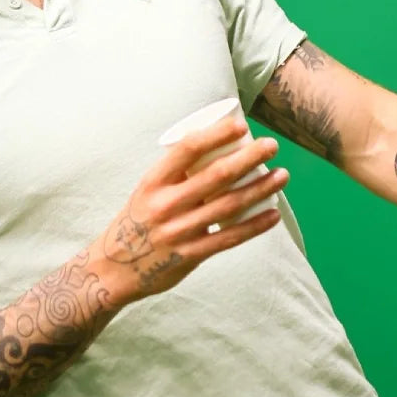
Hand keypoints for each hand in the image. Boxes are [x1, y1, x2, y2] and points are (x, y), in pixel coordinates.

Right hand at [97, 117, 288, 305]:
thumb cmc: (139, 221)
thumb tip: (215, 149)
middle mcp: (166, 204)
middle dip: (250, 157)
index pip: (188, 149)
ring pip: (229, 205)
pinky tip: (273, 214)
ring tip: (282, 175)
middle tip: (272, 146)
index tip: (241, 127)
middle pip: (216, 175)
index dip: (216, 135)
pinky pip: (229, 238)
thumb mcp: (148, 191)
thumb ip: (176, 175)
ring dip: (260, 188)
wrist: (114, 269)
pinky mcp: (190, 255)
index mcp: (154, 181)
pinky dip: (255, 226)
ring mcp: (179, 231)